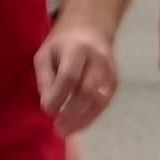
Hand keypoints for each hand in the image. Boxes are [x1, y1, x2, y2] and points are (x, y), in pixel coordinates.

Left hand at [36, 17, 119, 135]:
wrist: (91, 28)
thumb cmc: (61, 43)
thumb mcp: (45, 54)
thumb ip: (44, 78)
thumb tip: (48, 105)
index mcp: (76, 49)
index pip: (70, 76)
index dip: (59, 96)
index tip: (47, 110)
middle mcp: (97, 60)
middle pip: (88, 90)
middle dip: (72, 113)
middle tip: (58, 129)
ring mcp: (109, 70)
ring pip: (100, 99)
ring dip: (84, 119)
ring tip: (68, 131)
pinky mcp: (115, 80)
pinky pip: (105, 102)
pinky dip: (93, 116)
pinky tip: (80, 124)